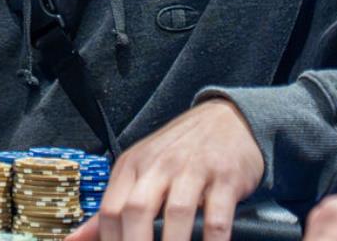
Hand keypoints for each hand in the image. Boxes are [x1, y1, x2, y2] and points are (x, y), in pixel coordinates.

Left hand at [68, 99, 263, 240]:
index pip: (109, 210)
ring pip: (176, 212)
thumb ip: (111, 207)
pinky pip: (216, 217)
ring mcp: (193, 170)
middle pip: (136, 210)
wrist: (227, 119)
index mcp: (132, 166)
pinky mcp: (225, 178)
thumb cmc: (178, 152)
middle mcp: (159, 165)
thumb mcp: (140, 170)